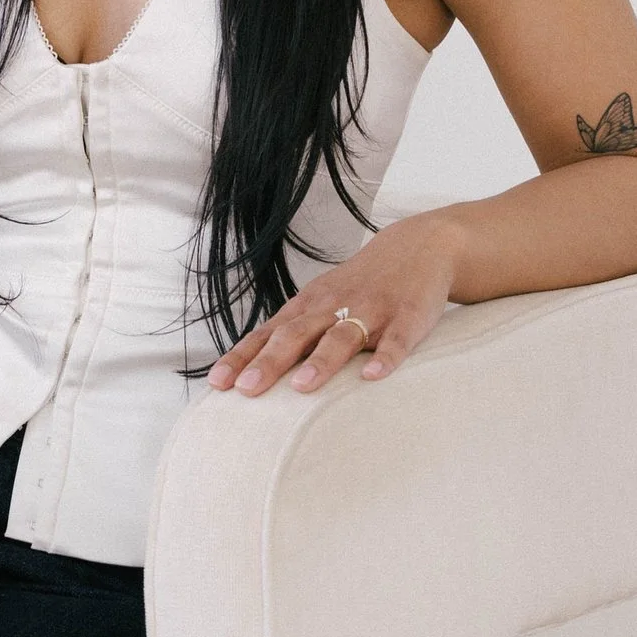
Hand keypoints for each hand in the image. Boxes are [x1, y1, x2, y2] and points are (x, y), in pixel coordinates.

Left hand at [205, 215, 461, 398]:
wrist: (418, 247)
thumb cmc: (358, 285)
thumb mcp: (321, 301)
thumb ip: (292, 332)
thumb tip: (250, 370)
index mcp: (309, 306)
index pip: (268, 333)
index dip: (243, 357)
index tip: (218, 383)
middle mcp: (334, 306)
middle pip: (296, 334)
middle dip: (270, 362)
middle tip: (247, 389)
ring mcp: (371, 310)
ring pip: (342, 336)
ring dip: (321, 361)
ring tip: (302, 386)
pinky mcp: (408, 317)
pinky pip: (397, 340)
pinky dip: (386, 357)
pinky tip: (374, 376)